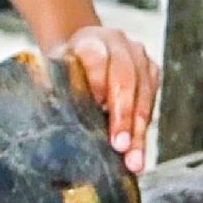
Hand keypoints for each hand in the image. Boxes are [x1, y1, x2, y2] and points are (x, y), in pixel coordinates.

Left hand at [58, 26, 159, 174]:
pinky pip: (152, 103)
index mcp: (90, 41)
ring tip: (134, 162)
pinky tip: (138, 154)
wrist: (82, 53)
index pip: (98, 60)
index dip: (98, 85)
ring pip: (144, 95)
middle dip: (123, 116)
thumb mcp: (52, 74)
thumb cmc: (64, 70)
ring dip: (138, 132)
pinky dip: (143, 131)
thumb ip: (52, 88)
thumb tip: (50, 120)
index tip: (97, 108)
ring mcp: (140, 57)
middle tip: (120, 146)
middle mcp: (120, 44)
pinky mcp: (152, 73)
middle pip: (125, 80)